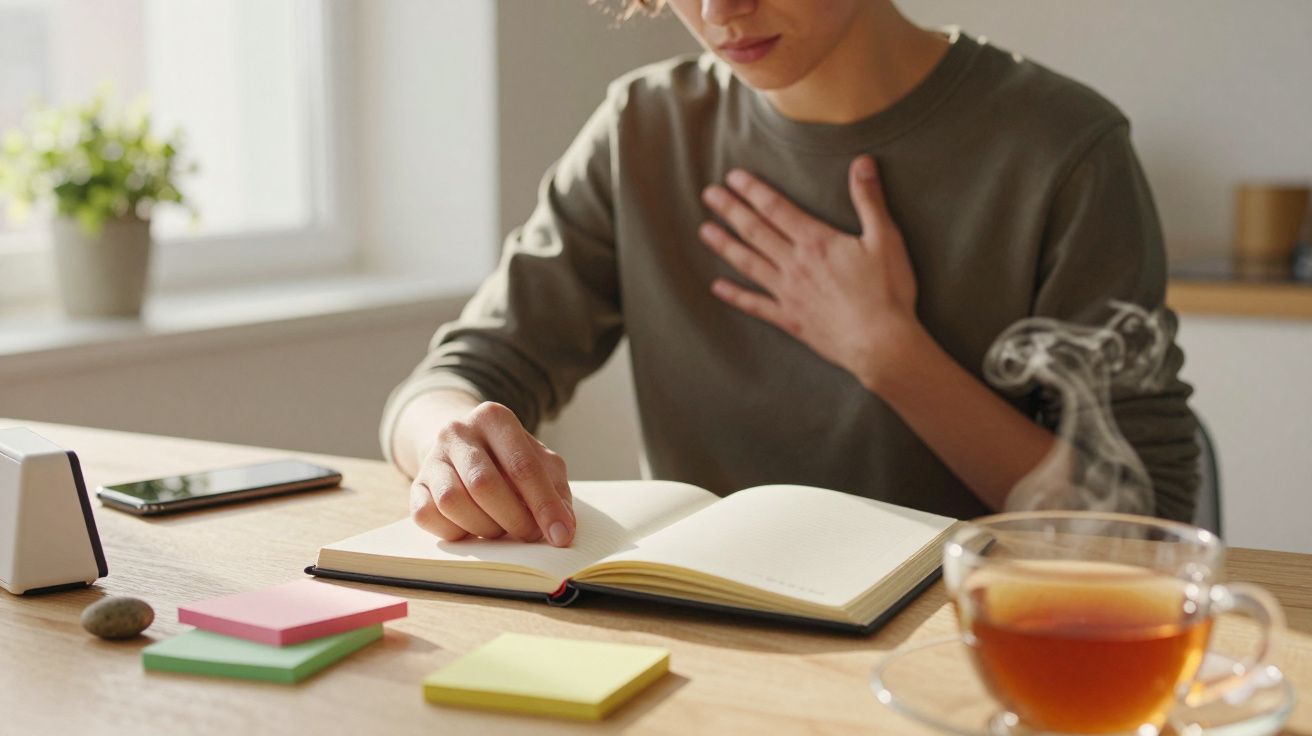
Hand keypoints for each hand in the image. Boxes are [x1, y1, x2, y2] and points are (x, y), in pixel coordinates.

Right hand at [409, 401, 575, 545]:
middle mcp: (458, 431)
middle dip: (513, 519)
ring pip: (452, 502)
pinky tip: (472, 529)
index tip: (560, 536)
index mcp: (494, 417)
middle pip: (484, 484)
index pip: (522, 465)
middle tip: (529, 535)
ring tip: (500, 529)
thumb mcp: (540, 463)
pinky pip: (427, 515)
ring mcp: (432, 457)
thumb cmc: (509, 458)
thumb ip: (555, 491)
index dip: (543, 506)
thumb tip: (562, 529)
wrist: (464, 446)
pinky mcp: (415, 483)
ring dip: (483, 527)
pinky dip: (455, 531)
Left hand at [699, 155, 922, 391]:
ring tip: (704, 231)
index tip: (732, 177)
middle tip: (708, 194)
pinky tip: (717, 287)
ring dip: (725, 246)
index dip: (753, 190)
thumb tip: (862, 162)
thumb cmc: (887, 292)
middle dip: (731, 210)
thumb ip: (869, 200)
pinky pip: (755, 305)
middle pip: (755, 231)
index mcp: (816, 241)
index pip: (777, 208)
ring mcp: (788, 293)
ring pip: (749, 263)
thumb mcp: (885, 239)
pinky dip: (735, 296)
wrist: (881, 343)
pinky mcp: (790, 319)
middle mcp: (795, 264)